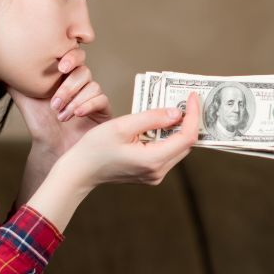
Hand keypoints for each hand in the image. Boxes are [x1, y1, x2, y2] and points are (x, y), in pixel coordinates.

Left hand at [10, 48, 110, 159]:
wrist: (52, 148)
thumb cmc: (40, 124)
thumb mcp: (25, 98)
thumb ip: (17, 80)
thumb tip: (2, 63)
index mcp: (66, 77)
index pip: (74, 56)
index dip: (71, 57)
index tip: (60, 67)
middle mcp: (81, 85)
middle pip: (84, 71)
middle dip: (68, 87)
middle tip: (54, 104)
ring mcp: (94, 97)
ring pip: (93, 86)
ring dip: (75, 100)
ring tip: (62, 116)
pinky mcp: (104, 111)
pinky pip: (102, 100)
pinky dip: (88, 105)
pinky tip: (76, 115)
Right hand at [51, 92, 199, 190]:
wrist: (80, 171)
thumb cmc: (95, 148)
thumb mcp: (122, 126)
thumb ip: (152, 118)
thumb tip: (177, 113)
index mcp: (153, 160)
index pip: (186, 137)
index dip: (193, 116)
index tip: (192, 97)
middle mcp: (158, 171)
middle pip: (186, 144)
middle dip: (188, 121)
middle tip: (186, 100)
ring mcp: (155, 175)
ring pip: (178, 149)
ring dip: (178, 128)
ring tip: (175, 108)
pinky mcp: (150, 174)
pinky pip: (167, 153)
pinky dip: (168, 137)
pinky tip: (162, 123)